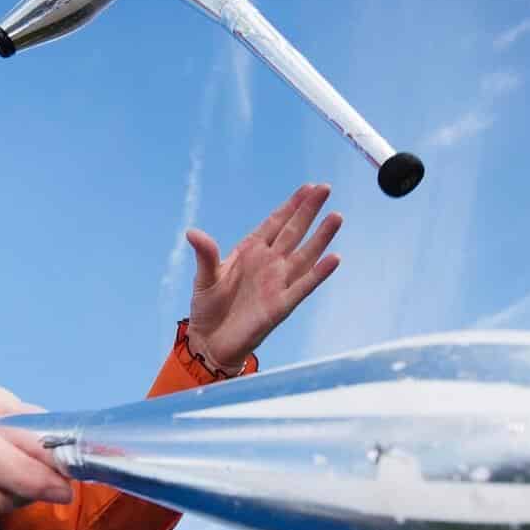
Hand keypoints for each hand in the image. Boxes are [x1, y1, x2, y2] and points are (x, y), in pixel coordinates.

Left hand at [184, 183, 342, 369]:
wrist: (210, 342)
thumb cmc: (208, 308)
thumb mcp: (205, 277)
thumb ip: (206, 254)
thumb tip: (193, 232)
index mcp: (250, 252)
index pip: (275, 223)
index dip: (291, 205)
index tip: (308, 187)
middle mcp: (268, 264)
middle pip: (293, 232)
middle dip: (309, 211)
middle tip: (325, 189)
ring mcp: (277, 283)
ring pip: (304, 255)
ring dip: (320, 237)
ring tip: (336, 217)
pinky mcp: (281, 305)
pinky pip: (304, 286)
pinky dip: (319, 273)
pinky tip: (334, 258)